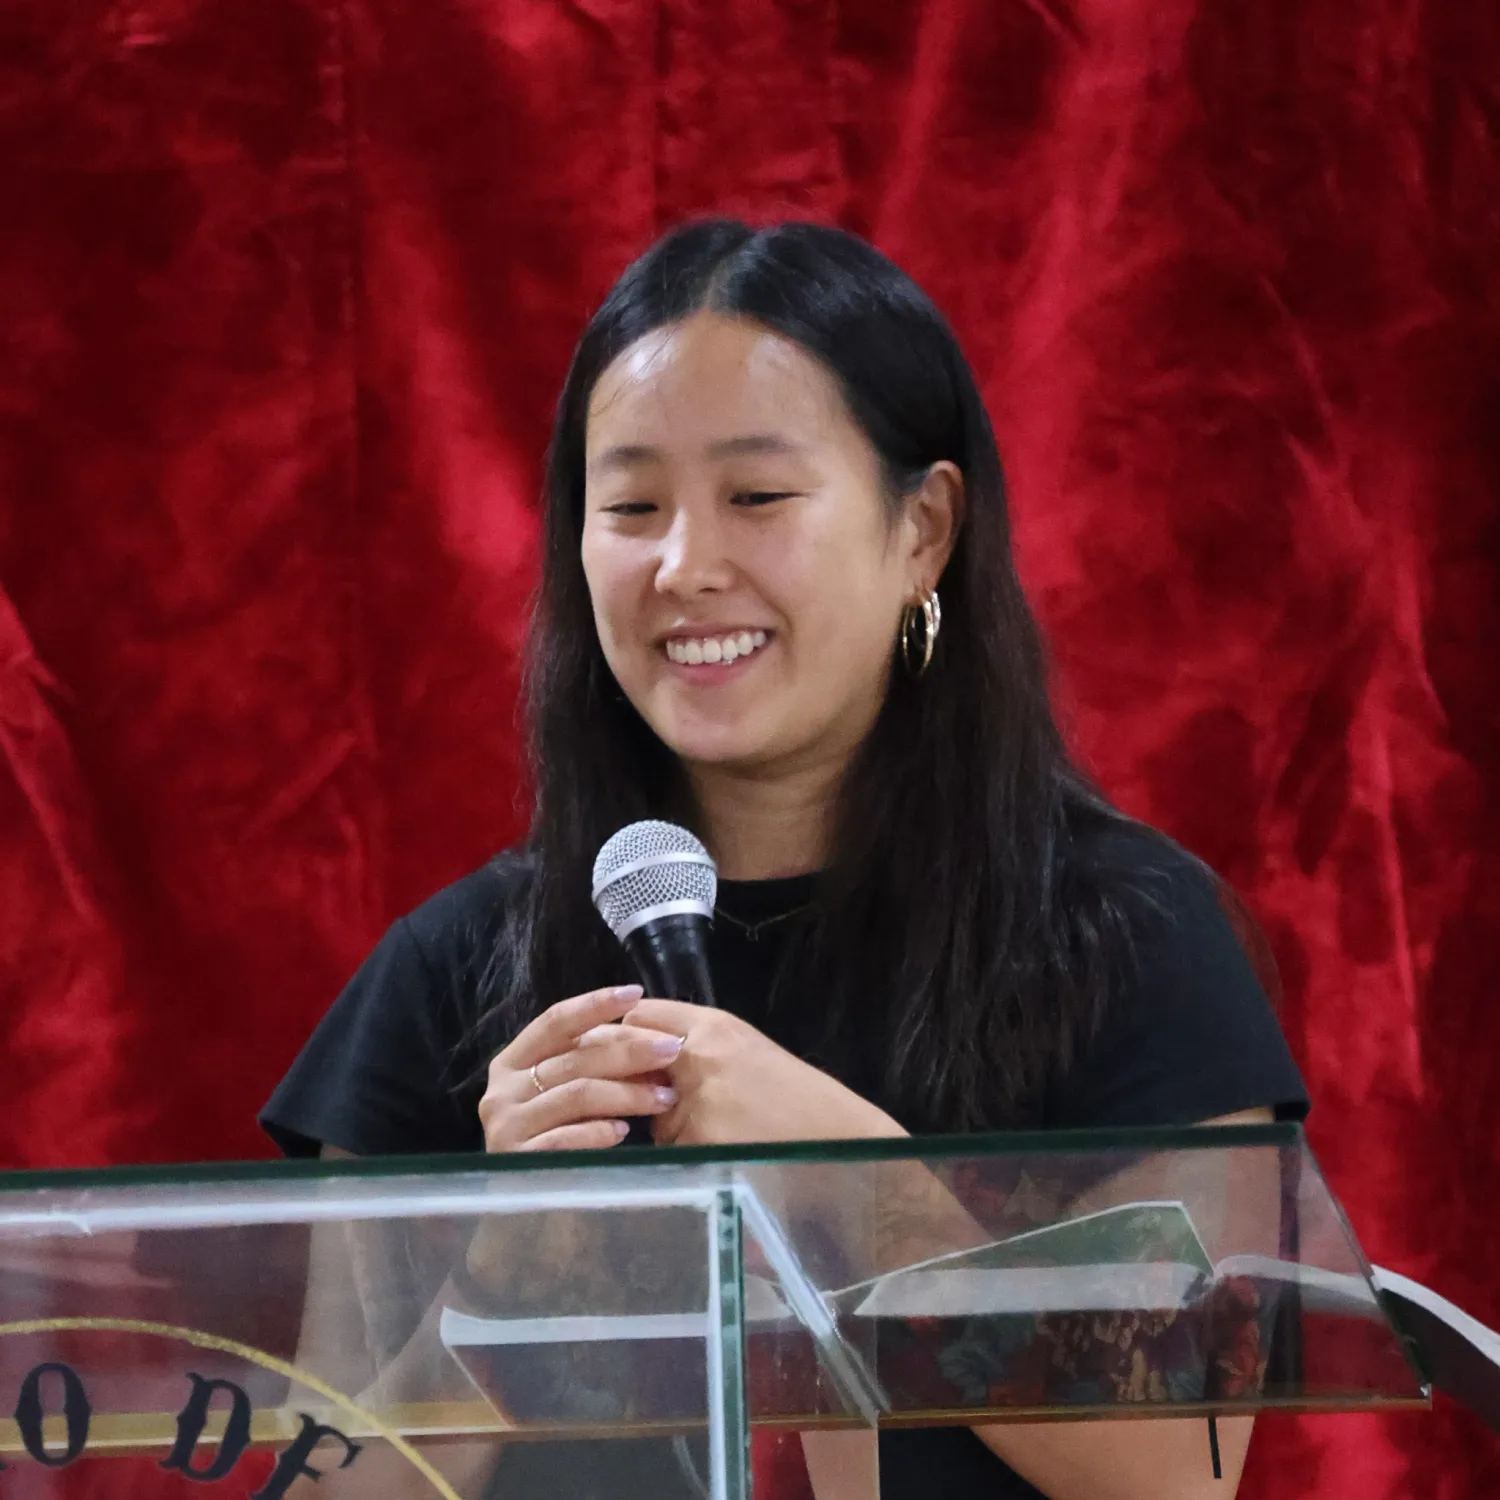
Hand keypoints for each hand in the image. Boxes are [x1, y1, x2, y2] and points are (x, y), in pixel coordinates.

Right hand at [478, 984, 686, 1150]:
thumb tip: (652, 1039)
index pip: (555, 1021)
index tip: (634, 994)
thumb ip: (592, 1066)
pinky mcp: (517, 1161)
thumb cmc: (557, 1145)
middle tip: (672, 1051)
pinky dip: (600, 1131)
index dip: (594, 1004)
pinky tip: (625, 1133)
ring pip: (577, 1094)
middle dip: (629, 1050)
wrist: (528, 1216)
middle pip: (574, 1057)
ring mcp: (506, 1126)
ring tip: (666, 1098)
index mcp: (511, 1063)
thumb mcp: (570, 1095)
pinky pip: (567, 1137)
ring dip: (628, 1093)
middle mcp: (500, 1091)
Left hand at [620, 1000, 906, 1146]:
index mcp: (716, 1026)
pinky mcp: (700, 1143)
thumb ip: (697, 1047)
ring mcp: (698, 1101)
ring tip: (717, 1134)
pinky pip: (671, 1152)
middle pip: (631, 1062)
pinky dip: (687, 1157)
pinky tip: (722, 1156)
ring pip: (651, 1117)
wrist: (842, 1139)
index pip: (641, 1015)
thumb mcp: (747, 1052)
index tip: (630, 1054)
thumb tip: (642, 1055)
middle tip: (652, 1099)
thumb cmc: (799, 1098)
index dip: (627, 1035)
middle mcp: (701, 1056)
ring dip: (667, 1128)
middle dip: (633, 1082)